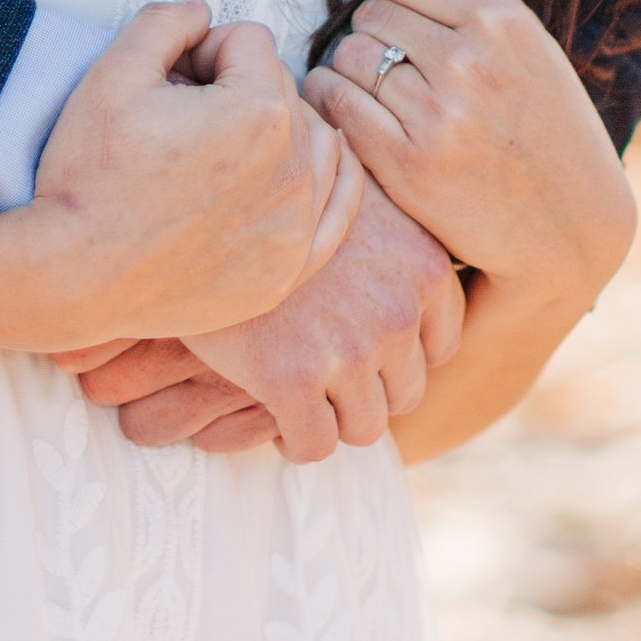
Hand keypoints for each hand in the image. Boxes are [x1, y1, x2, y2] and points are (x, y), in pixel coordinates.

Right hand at [22, 4, 357, 355]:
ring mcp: (295, 226)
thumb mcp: (112, 72)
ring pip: (318, 141)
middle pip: (282, 88)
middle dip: (235, 88)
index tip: (168, 80)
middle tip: (181, 118)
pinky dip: (327, 180)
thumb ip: (166, 21)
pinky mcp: (287, 271)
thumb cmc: (89, 182)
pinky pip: (338, 210)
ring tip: (225, 144)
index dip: (201, 49)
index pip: (249, 41)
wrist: (71, 277)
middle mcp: (292, 170)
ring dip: (280, 128)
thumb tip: (201, 12)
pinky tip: (304, 167)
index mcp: (258, 113)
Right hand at [70, 177, 464, 463]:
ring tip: (297, 398)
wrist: (200, 195)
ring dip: (332, 420)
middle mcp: (398, 311)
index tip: (358, 347)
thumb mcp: (353, 202)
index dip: (397, 355)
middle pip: (405, 393)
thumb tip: (404, 284)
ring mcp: (348, 350)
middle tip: (321, 376)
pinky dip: (294, 441)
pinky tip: (273, 416)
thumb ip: (390, 248)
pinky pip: (313, 445)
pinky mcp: (292, 380)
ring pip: (364, 429)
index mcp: (424, 267)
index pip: (440, 346)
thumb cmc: (275, 196)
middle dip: (364, 390)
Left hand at [303, 0, 634, 300]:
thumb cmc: (548, 124)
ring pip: (349, 56)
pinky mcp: (408, 165)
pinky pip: (334, 103)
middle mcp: (471, 63)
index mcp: (503, 24)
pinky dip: (331, 101)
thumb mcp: (532, 42)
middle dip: (376, 34)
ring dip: (353, 70)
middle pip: (371, 14)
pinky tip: (354, 111)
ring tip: (381, 91)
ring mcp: (439, 116)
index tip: (409, 23)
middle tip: (398, 65)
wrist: (571, 226)